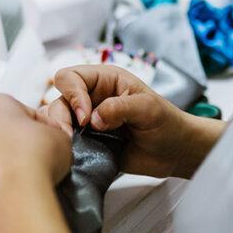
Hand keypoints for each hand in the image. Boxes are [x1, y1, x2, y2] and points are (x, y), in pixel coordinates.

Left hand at [0, 94, 71, 217]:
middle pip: (2, 132)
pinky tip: (18, 188)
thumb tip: (53, 137)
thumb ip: (54, 131)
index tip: (51, 137)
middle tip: (41, 156)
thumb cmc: (36, 162)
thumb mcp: (61, 135)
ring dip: (8, 163)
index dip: (43, 126)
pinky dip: (0, 183)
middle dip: (19, 142)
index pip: (24, 111)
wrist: (19, 199)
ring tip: (30, 175)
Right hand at [44, 65, 212, 178]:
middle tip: (72, 135)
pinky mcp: (88, 143)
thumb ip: (119, 108)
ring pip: (57, 121)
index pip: (71, 77)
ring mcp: (88, 122)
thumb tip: (93, 119)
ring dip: (58, 131)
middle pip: (59, 99)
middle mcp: (92, 98)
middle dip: (61, 116)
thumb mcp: (148, 108)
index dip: (73, 95)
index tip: (85, 118)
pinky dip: (63, 147)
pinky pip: (65, 142)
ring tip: (69, 146)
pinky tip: (70, 154)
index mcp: (104, 80)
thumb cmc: (167, 123)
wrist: (176, 152)